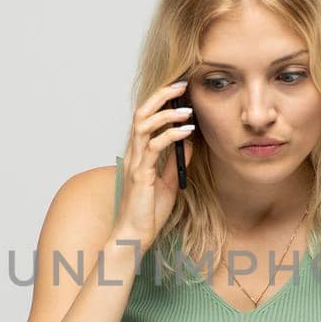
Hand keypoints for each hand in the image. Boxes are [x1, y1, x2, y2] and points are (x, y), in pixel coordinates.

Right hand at [114, 78, 195, 247]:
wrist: (135, 236)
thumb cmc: (147, 213)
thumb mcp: (168, 182)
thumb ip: (174, 161)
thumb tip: (188, 141)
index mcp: (137, 154)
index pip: (145, 118)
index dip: (159, 100)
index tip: (178, 89)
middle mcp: (132, 154)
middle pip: (141, 113)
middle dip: (161, 96)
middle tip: (181, 85)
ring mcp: (134, 163)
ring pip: (144, 125)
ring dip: (167, 113)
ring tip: (187, 109)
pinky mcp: (140, 175)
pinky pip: (154, 147)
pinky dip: (171, 135)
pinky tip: (187, 132)